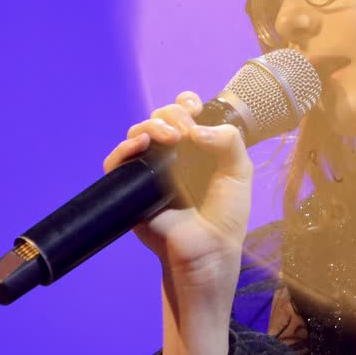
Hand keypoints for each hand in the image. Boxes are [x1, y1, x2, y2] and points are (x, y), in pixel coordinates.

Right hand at [102, 91, 252, 298]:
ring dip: (151, 125)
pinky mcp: (131, 188)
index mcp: (196, 148)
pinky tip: (141, 144)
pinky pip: (116, 161)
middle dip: (171, 113)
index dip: (185, 103)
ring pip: (137, 132)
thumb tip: (195, 129)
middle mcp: (171, 155)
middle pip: (159, 117)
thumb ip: (229, 141)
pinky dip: (124, 147)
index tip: (195, 108)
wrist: (208, 251)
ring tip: (169, 138)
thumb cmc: (225, 216)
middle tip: (184, 130)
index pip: (183, 113)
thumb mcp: (238, 172)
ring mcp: (150, 170)